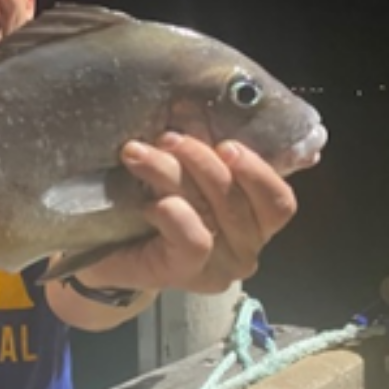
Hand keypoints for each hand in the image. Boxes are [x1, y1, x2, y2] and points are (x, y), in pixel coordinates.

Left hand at [83, 132, 297, 292]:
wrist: (110, 258)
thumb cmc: (152, 212)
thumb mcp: (186, 179)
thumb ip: (206, 160)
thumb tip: (195, 113)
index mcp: (256, 222)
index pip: (278, 201)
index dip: (257, 170)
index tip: (225, 144)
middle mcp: (246, 248)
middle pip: (235, 197)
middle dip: (199, 159)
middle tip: (166, 138)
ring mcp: (218, 267)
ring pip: (208, 211)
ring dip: (171, 174)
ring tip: (136, 154)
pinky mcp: (187, 275)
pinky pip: (193, 239)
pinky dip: (173, 213)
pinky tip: (148, 203)